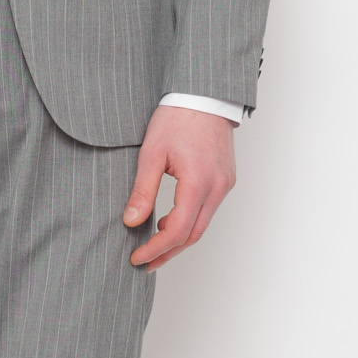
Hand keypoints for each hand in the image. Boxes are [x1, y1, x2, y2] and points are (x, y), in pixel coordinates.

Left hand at [123, 104, 236, 270]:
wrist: (204, 94)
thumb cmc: (177, 117)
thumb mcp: (151, 153)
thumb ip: (142, 190)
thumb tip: (132, 221)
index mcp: (198, 183)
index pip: (178, 231)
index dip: (156, 249)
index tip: (137, 257)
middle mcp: (217, 188)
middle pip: (193, 235)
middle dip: (168, 253)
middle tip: (145, 262)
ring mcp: (225, 184)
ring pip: (202, 224)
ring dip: (179, 238)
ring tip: (154, 245)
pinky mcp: (225, 179)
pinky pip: (208, 210)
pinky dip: (189, 222)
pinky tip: (170, 221)